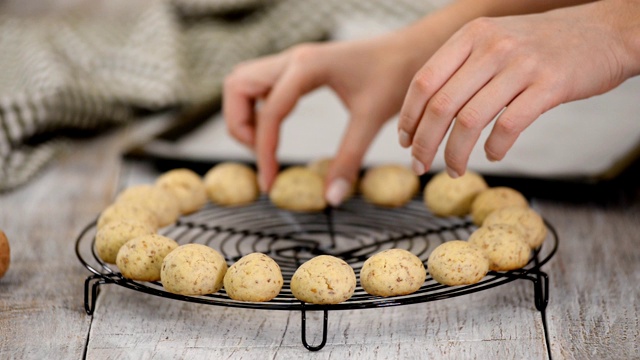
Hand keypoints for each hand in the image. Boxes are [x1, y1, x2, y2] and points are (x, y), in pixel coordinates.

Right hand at [224, 35, 425, 205]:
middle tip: (262, 155)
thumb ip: (349, 159)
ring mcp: (292, 60)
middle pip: (237, 87)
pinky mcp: (297, 67)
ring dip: (243, 115)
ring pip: (242, 82)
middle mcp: (292, 59)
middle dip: (240, 126)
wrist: (413, 50)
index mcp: (307, 67)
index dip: (264, 152)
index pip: (269, 113)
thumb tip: (331, 198)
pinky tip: (276, 130)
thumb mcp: (372, 118)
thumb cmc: (396, 75)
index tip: (270, 183)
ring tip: (265, 144)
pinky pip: (259, 85)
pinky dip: (255, 108)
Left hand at [398, 0, 639, 177]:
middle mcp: (492, 47)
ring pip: (469, 121)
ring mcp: (521, 65)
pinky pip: (509, 126)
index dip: (409, 117)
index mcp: (471, 36)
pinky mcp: (549, 85)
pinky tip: (492, 155)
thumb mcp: (494, 40)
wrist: (604, 31)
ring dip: (455, 154)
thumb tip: (425, 114)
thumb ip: (461, 68)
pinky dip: (494, 148)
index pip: (424, 81)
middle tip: (420, 166)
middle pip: (440, 106)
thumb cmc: (541, 45)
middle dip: (425, 144)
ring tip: (454, 170)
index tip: (406, 141)